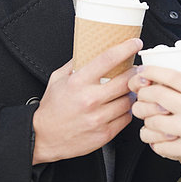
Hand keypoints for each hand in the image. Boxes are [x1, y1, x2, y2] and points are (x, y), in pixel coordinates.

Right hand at [32, 38, 141, 164]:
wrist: (43, 137)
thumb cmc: (51, 108)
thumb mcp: (58, 78)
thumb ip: (75, 63)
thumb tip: (90, 49)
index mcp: (78, 83)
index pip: (108, 59)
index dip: (126, 48)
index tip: (135, 43)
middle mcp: (89, 100)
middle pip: (125, 80)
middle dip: (136, 72)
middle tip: (137, 69)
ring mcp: (98, 118)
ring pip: (129, 100)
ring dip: (132, 92)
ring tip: (128, 88)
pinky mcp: (104, 134)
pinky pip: (126, 118)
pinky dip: (126, 110)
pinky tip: (120, 106)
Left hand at [129, 68, 180, 168]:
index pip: (172, 76)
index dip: (152, 71)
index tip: (142, 71)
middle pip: (156, 95)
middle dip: (141, 96)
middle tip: (140, 99)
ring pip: (153, 122)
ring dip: (145, 123)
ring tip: (147, 124)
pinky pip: (160, 146)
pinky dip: (155, 144)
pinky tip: (158, 142)